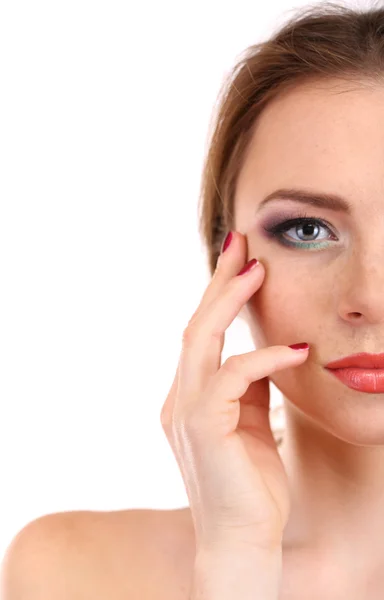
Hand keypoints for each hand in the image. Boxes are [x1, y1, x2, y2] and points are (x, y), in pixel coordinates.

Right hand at [160, 231, 308, 552]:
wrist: (243, 541)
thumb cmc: (251, 485)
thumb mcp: (251, 422)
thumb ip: (250, 386)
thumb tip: (266, 350)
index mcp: (189, 397)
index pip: (202, 334)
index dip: (218, 295)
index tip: (240, 260)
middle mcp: (178, 398)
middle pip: (195, 325)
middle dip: (218, 282)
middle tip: (241, 242)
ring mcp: (184, 411)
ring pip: (200, 340)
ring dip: (229, 301)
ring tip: (257, 269)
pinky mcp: (200, 427)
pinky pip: (230, 377)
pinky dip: (264, 358)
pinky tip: (298, 350)